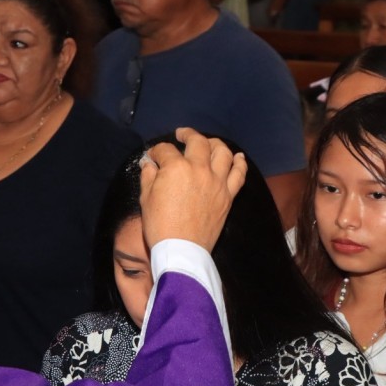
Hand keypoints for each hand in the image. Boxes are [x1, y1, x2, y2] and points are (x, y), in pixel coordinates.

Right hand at [140, 127, 246, 251]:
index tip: (153, 157)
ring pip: (222, 151)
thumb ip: (148, 176)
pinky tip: (237, 156)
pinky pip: (239, 173)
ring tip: (208, 143)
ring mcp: (217, 181)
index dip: (156, 151)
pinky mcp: (228, 195)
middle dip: (187, 134)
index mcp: (176, 168)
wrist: (181, 250)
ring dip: (214, 143)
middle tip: (182, 135)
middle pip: (197, 142)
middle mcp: (199, 169)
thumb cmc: (159, 226)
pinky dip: (239, 162)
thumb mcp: (146, 199)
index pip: (165, 150)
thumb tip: (149, 163)